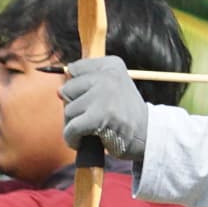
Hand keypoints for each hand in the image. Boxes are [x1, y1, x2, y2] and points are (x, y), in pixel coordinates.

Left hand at [61, 54, 149, 170]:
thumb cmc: (125, 114)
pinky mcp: (98, 116)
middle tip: (91, 118)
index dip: (78, 89)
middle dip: (74, 107)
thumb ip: (85, 84)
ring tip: (91, 130)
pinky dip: (72, 138)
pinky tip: (82, 142)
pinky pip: (71, 128)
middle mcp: (107, 76)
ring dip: (74, 125)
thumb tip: (59, 91)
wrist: (148, 137)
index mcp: (111, 64)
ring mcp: (103, 95)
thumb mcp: (111, 88)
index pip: (74, 69)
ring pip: (68, 110)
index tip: (93, 100)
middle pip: (67, 90)